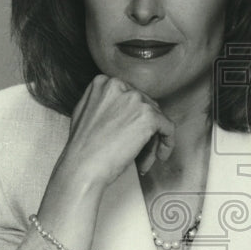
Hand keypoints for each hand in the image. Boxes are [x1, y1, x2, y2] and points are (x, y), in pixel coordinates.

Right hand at [57, 75, 175, 189]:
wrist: (82, 166)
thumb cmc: (82, 147)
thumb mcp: (85, 111)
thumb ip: (104, 102)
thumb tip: (123, 106)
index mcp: (103, 82)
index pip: (131, 97)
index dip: (133, 119)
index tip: (129, 136)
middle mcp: (120, 85)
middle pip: (146, 107)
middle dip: (144, 131)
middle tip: (138, 153)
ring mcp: (135, 99)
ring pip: (156, 119)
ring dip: (152, 141)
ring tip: (142, 160)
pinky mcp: (149, 116)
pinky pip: (168, 128)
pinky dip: (167, 143)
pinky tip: (160, 156)